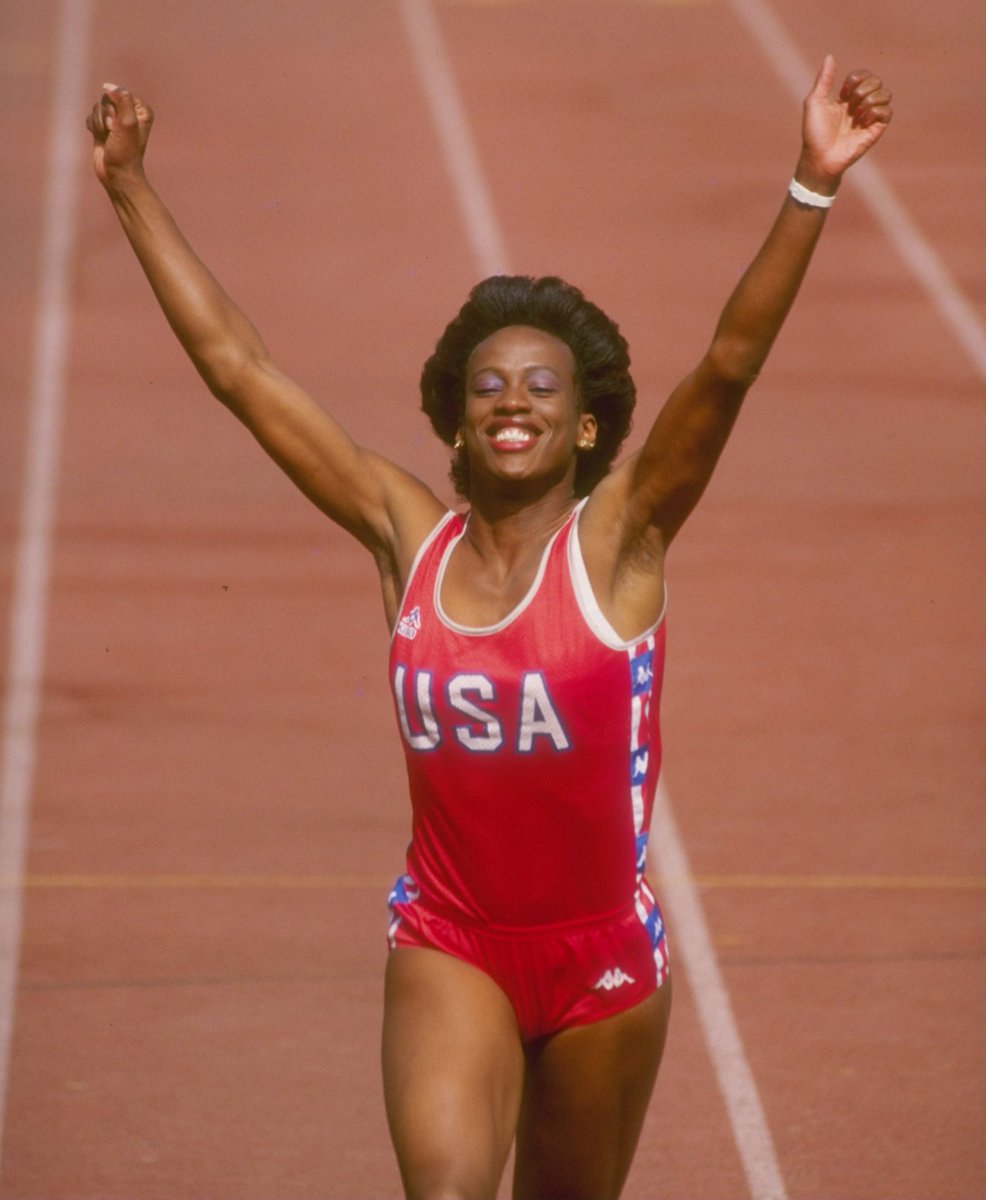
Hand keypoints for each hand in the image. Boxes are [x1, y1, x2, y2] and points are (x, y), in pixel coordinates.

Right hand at [86, 84, 153, 187]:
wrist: (117, 174)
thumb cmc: (125, 152)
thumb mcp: (128, 122)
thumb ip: (122, 99)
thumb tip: (109, 86)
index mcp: (141, 109)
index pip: (118, 92)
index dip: (115, 108)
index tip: (119, 125)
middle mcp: (129, 112)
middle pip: (106, 99)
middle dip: (105, 116)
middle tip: (113, 133)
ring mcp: (115, 120)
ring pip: (96, 108)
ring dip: (99, 124)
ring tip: (108, 138)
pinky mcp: (103, 127)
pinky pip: (90, 117)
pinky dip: (93, 127)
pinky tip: (100, 139)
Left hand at [797, 56, 891, 190]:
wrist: (819, 157)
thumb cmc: (814, 133)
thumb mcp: (814, 102)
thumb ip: (824, 80)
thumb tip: (830, 56)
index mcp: (847, 98)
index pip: (863, 75)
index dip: (855, 79)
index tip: (842, 94)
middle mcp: (860, 106)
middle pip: (876, 81)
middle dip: (862, 89)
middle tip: (849, 106)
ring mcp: (869, 118)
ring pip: (885, 93)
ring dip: (869, 100)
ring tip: (856, 115)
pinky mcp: (876, 130)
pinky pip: (888, 111)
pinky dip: (875, 112)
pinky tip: (863, 121)